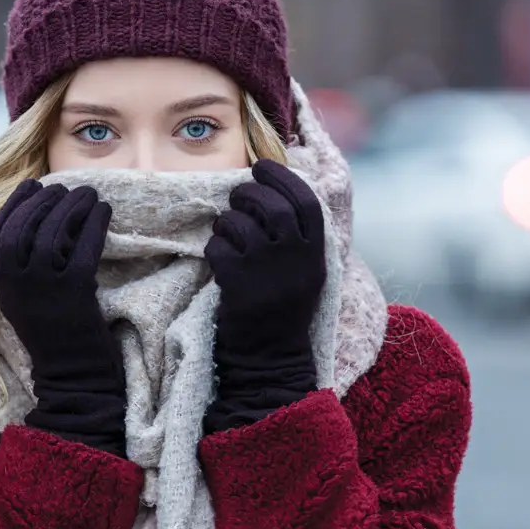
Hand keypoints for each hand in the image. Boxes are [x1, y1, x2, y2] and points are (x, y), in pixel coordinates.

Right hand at [0, 179, 122, 395]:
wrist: (72, 375)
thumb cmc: (53, 334)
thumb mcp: (24, 299)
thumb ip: (21, 268)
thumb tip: (35, 219)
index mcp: (1, 286)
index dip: (13, 206)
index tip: (31, 185)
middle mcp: (17, 285)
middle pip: (23, 227)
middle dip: (44, 200)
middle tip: (64, 187)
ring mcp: (44, 288)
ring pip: (52, 233)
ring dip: (71, 206)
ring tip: (89, 194)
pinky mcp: (74, 292)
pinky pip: (83, 247)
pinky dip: (94, 224)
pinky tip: (105, 211)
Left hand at [203, 160, 325, 432]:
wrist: (269, 362)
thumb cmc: (281, 314)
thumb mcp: (303, 275)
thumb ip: (296, 239)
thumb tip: (275, 193)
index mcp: (316, 257)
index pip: (306, 203)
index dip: (283, 178)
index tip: (263, 167)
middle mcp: (296, 261)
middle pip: (273, 207)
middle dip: (250, 194)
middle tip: (237, 197)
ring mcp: (267, 273)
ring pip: (242, 224)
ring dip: (227, 220)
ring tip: (225, 229)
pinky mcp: (239, 287)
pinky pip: (219, 249)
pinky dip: (213, 247)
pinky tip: (217, 257)